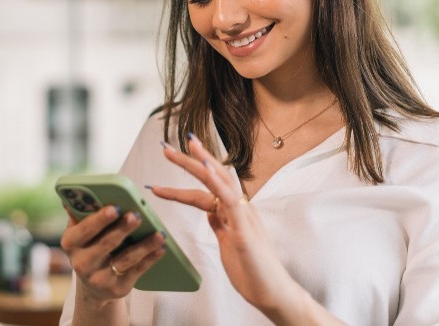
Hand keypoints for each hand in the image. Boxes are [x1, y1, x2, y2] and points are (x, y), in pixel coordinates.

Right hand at [59, 204, 165, 306]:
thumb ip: (80, 212)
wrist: (92, 285)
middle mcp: (82, 263)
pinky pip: (137, 271)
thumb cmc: (89, 247)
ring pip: (125, 259)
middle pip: (106, 244)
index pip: (85, 230)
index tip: (115, 207)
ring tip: (159, 233)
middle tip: (137, 215)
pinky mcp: (117, 288)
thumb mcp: (79, 232)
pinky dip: (150, 259)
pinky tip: (161, 248)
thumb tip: (78, 191)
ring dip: (144, 245)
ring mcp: (100, 278)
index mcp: (71, 243)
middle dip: (123, 229)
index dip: (100, 219)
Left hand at [154, 135, 334, 324]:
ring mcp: (243, 216)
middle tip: (166, 147)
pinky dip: (218, 183)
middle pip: (212, 176)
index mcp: (233, 211)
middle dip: (189, 160)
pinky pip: (230, 200)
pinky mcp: (245, 228)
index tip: (170, 158)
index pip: (206, 186)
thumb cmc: (252, 270)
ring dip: (201, 163)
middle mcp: (239, 208)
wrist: (272, 293)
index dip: (188, 173)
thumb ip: (220, 225)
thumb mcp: (228, 243)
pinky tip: (206, 170)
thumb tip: (209, 212)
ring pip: (221, 181)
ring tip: (186, 146)